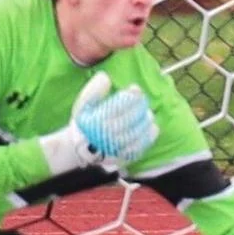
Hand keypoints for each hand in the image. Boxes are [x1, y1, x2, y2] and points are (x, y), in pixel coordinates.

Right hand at [39, 72, 158, 172]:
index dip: (131, 95)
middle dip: (140, 107)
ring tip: (148, 113)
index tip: (134, 89)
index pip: (120, 105)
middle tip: (142, 101)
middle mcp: (107, 135)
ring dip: (146, 120)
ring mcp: (116, 148)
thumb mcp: (83, 104)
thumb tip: (105, 78)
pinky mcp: (123, 157)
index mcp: (96, 120)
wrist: (80, 148)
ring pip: (138, 132)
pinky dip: (149, 136)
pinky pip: (140, 146)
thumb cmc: (84, 123)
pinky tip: (153, 127)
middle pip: (131, 117)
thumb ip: (93, 90)